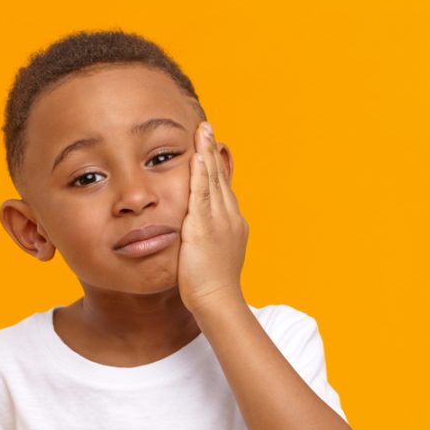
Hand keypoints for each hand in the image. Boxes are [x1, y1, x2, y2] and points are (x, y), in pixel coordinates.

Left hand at [177, 121, 248, 314]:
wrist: (218, 301)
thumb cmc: (213, 287)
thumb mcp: (213, 256)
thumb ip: (207, 239)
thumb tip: (200, 235)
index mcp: (232, 223)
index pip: (223, 188)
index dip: (215, 166)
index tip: (209, 146)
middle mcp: (229, 217)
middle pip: (220, 177)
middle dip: (212, 151)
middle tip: (206, 128)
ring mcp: (219, 221)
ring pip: (213, 180)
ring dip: (207, 154)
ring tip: (202, 131)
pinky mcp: (204, 227)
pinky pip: (203, 193)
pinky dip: (201, 173)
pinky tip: (197, 156)